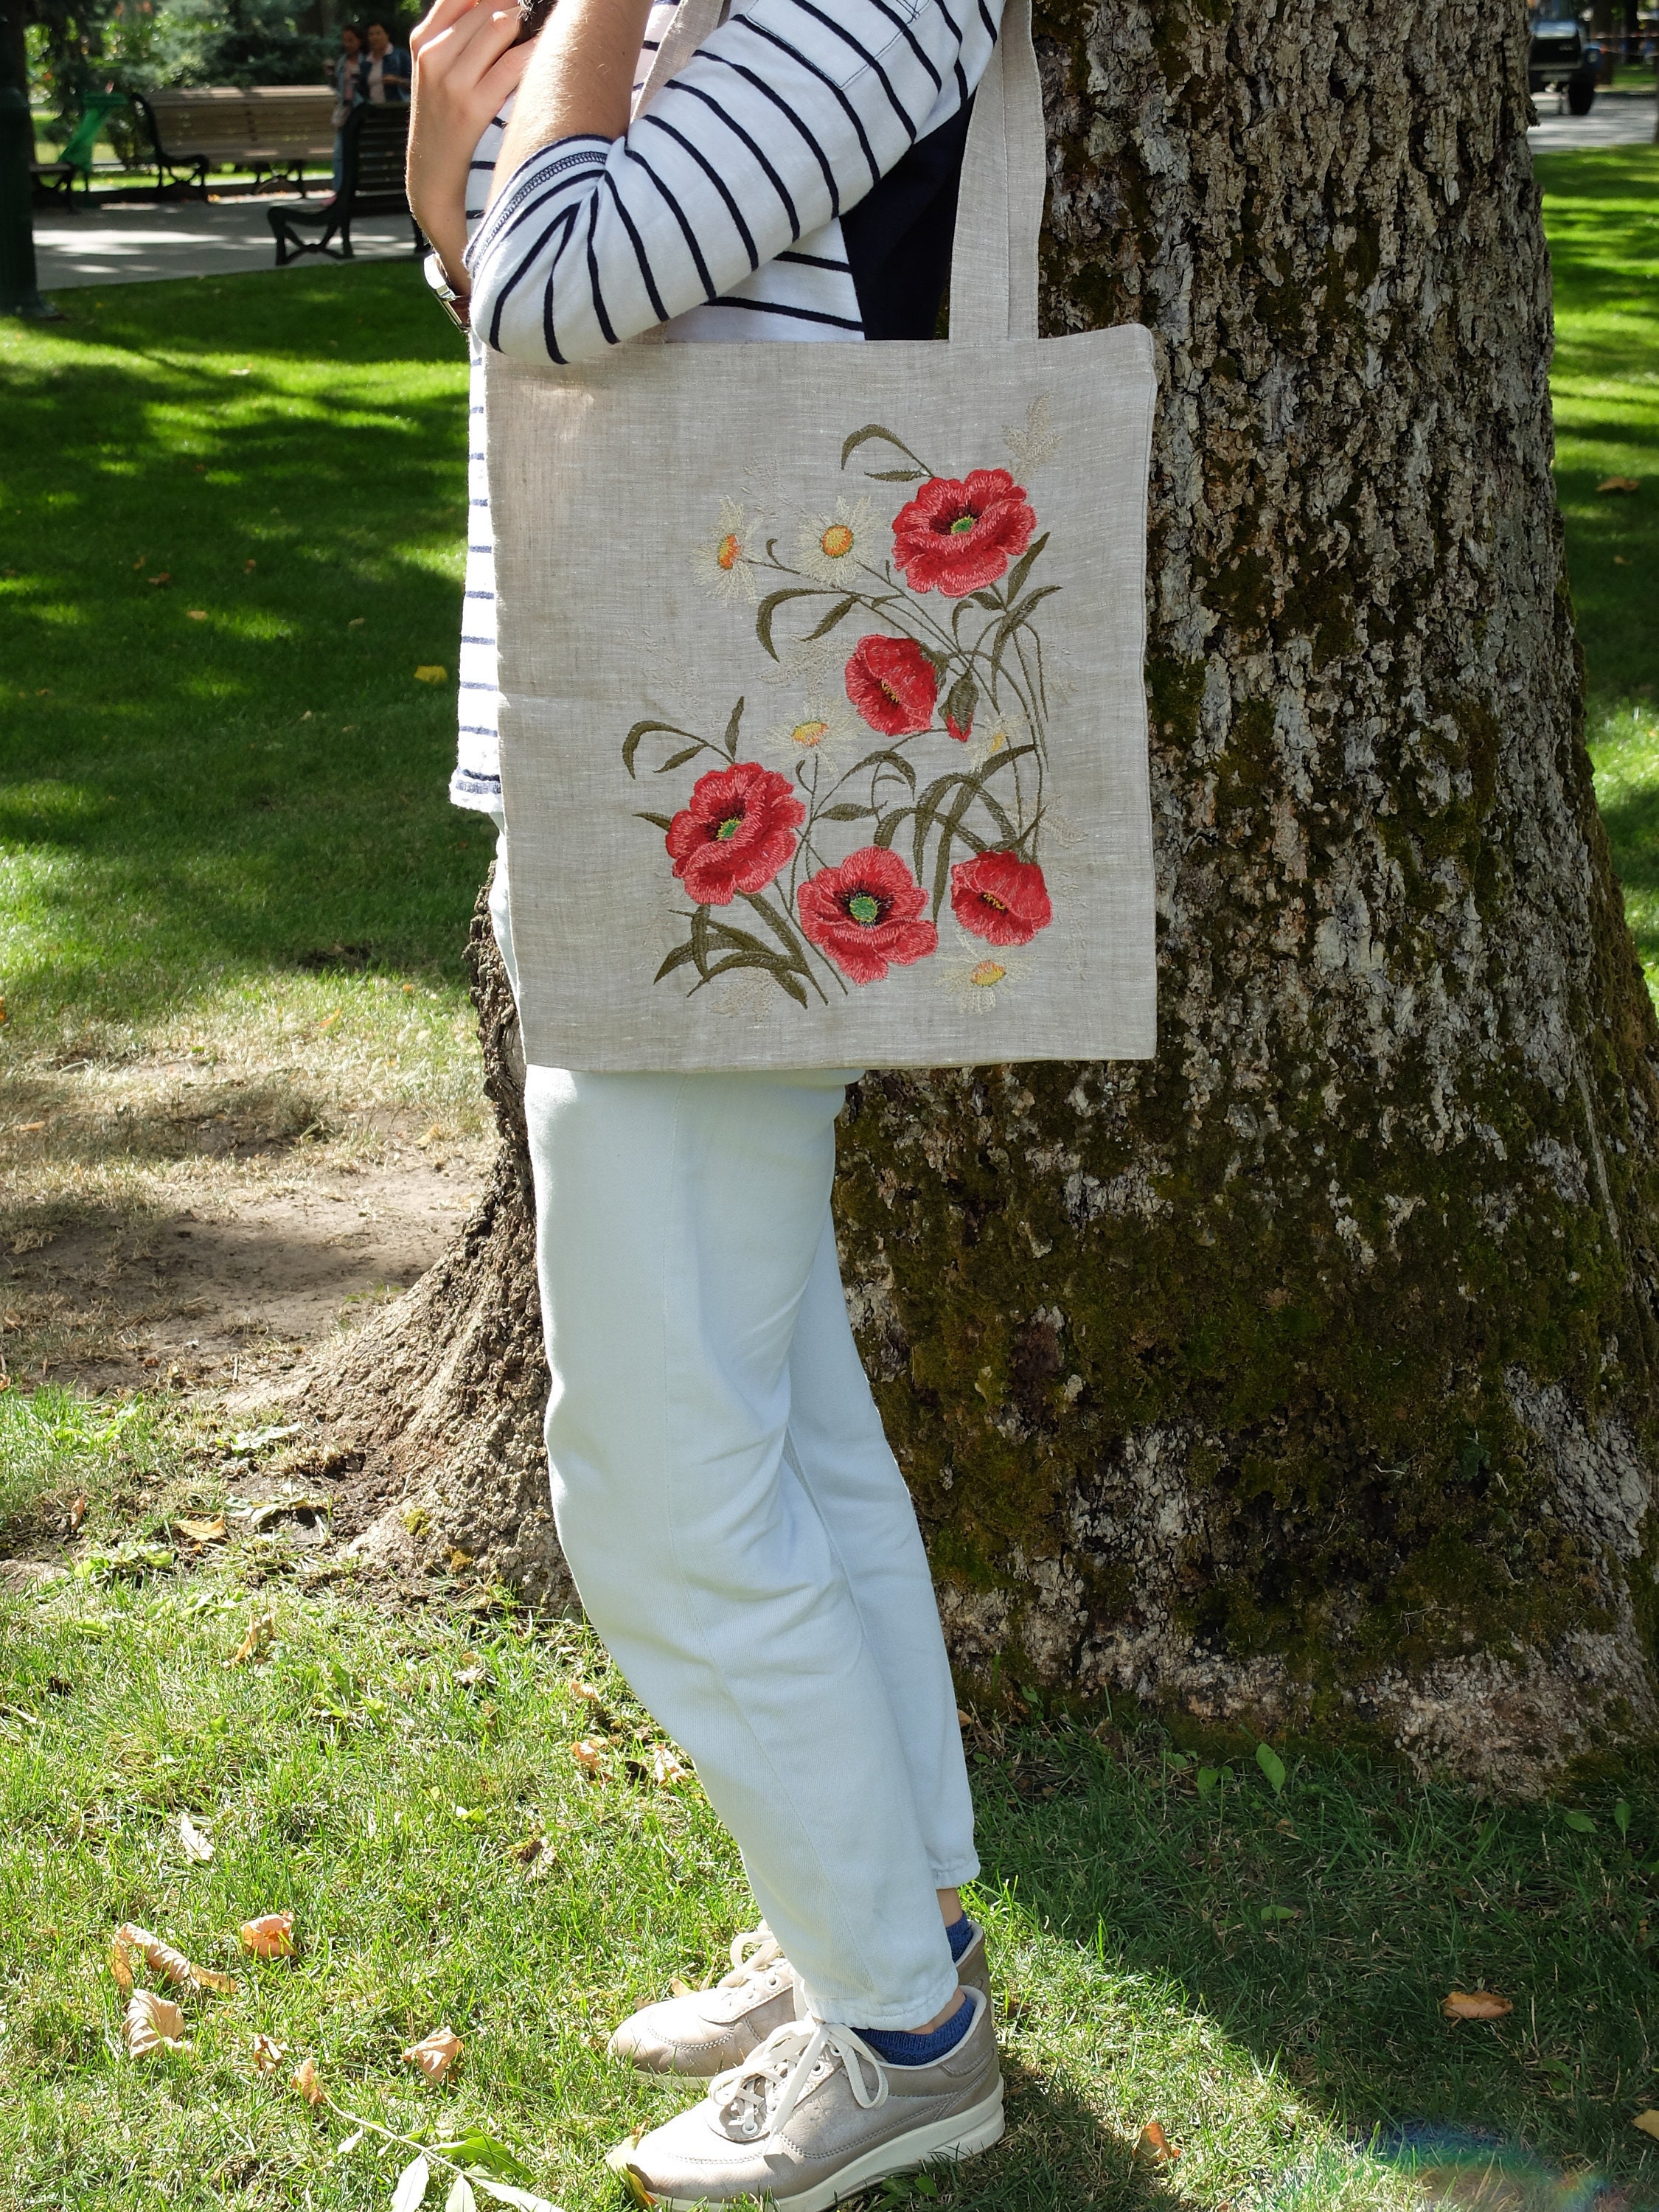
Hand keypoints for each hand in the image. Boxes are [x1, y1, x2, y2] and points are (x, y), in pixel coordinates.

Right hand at [408, 0, 533, 287]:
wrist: (434, 181)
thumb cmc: (448, 121)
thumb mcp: (439, 73)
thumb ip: (461, 35)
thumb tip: (503, 7)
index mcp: (425, 40)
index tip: (519, 7)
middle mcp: (434, 54)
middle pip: (487, 3)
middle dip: (518, 7)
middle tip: (539, 19)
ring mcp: (451, 81)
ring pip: (500, 22)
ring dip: (529, 25)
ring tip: (546, 38)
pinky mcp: (473, 107)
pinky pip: (515, 63)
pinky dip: (536, 53)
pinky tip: (550, 58)